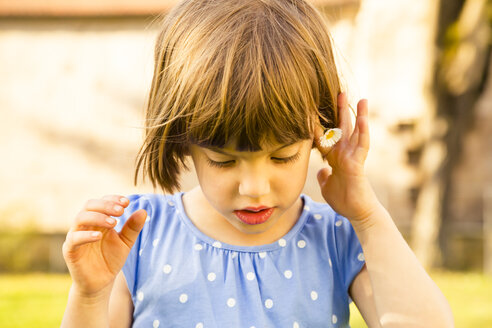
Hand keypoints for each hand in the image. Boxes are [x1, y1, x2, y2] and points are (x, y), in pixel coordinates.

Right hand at [62, 195, 145, 296]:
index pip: (102, 202)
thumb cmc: (111, 260)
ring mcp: (75, 236)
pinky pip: (74, 238)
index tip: (127, 202)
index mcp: (98, 220)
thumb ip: (132, 227)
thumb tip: (144, 211)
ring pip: (80, 218)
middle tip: (121, 211)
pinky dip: (86, 235)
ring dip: (97, 217)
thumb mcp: (126, 242)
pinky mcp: (70, 250)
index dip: (113, 199)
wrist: (101, 283)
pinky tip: (99, 237)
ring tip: (114, 223)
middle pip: (89, 205)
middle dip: (106, 205)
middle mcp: (85, 225)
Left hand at [314, 93, 379, 223]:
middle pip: (342, 128)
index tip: (313, 109)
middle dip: (340, 110)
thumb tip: (322, 170)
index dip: (320, 124)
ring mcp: (353, 157)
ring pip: (356, 132)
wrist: (356, 213)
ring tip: (360, 97)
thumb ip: (325, 175)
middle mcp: (345, 153)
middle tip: (339, 92)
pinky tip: (364, 118)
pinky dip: (363, 131)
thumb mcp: (327, 185)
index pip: (326, 136)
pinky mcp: (359, 163)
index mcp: (336, 157)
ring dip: (358, 115)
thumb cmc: (344, 200)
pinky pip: (362, 145)